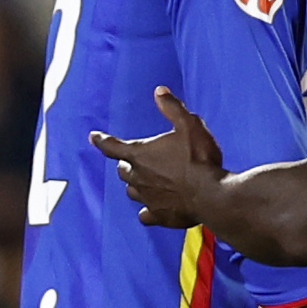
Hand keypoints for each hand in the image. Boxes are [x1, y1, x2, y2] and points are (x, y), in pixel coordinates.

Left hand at [91, 85, 228, 229]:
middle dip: (126, 164)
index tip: (94, 137)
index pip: (112, 146)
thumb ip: (172, 108)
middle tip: (135, 160)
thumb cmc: (200, 159)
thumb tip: (159, 91)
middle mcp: (138, 177)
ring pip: (131, 192)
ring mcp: (147, 198)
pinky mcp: (159, 216)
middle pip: (123, 170)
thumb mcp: (189, 125)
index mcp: (141, 154)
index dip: (102, 140)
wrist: (212, 195)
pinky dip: (147, 210)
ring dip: (135, 185)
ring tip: (146, 181)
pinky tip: (153, 208)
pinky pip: (145, 215)